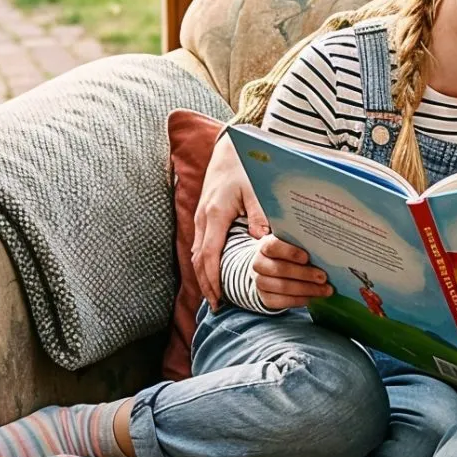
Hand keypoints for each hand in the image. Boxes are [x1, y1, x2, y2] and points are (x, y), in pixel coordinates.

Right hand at [187, 139, 264, 300]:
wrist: (229, 149)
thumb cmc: (245, 168)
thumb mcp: (255, 189)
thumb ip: (258, 214)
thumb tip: (260, 240)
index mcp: (215, 214)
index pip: (209, 255)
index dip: (212, 280)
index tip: (219, 299)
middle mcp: (203, 219)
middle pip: (198, 260)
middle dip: (205, 284)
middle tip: (216, 306)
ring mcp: (201, 218)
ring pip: (197, 254)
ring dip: (204, 275)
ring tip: (215, 296)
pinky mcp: (204, 216)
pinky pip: (201, 245)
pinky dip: (205, 263)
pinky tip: (215, 273)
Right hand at [250, 234, 332, 308]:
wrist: (269, 271)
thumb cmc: (286, 255)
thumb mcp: (291, 246)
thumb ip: (301, 245)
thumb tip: (323, 251)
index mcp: (265, 247)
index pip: (273, 247)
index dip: (290, 253)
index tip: (307, 257)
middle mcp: (258, 264)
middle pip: (280, 269)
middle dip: (304, 274)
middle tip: (323, 277)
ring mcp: (260, 282)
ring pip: (282, 287)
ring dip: (306, 289)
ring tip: (324, 290)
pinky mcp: (264, 298)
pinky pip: (281, 301)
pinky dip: (298, 300)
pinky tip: (312, 298)